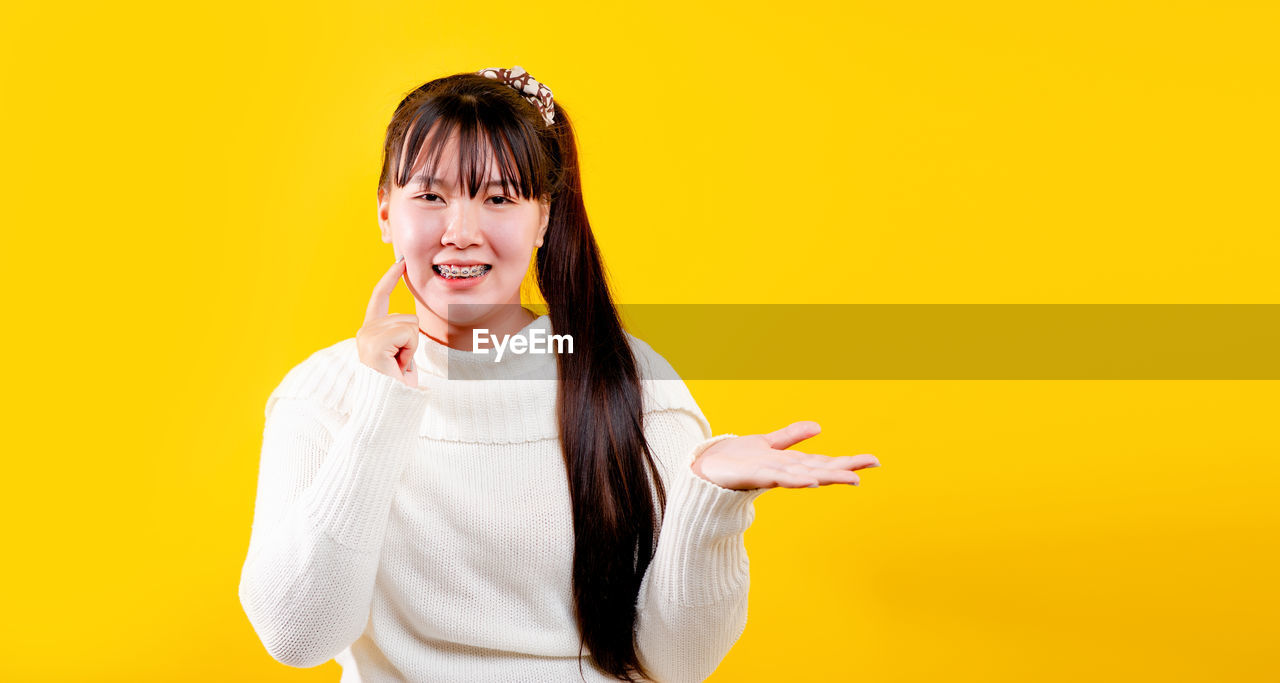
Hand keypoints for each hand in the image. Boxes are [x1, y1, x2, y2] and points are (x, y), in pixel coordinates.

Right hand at [356, 257, 419, 386]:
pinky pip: (408, 333)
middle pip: (407, 317)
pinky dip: (410, 351)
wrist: (389, 407)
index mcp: (370, 330)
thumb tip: (412, 321)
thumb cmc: (399, 384)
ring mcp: (367, 336)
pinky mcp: (374, 342)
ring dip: (412, 348)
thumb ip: (402, 334)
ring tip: (399, 366)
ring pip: (410, 325)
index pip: (379, 296)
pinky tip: (398, 365)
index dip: (390, 278)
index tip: (400, 261)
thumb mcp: (402, 353)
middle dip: (414, 341)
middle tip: (401, 364)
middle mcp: (364, 330)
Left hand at [692, 421, 879, 490]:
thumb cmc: (736, 460)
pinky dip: (794, 480)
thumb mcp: (767, 443)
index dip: (848, 460)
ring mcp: (769, 475)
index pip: (824, 461)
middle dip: (846, 468)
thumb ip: (791, 437)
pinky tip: (810, 481)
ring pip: (803, 475)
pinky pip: (776, 478)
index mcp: (790, 464)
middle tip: (873, 464)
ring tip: (850, 478)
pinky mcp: (752, 476)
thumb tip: (819, 427)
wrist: (706, 470)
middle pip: (819, 468)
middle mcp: (784, 471)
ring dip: (827, 476)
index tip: (874, 460)